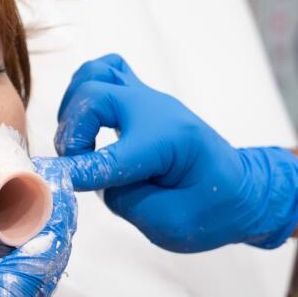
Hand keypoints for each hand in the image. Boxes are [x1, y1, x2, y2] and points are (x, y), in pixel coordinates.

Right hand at [52, 53, 297, 251]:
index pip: (113, 156)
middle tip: (74, 166)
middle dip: (73, 132)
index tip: (54, 185)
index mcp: (171, 142)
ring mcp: (148, 100)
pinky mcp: (140, 99)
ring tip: (77, 143)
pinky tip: (84, 122)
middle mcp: (158, 111)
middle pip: (95, 95)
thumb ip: (127, 202)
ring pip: (95, 74)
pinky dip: (84, 91)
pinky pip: (106, 71)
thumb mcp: (174, 225)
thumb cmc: (213, 211)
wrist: (244, 191)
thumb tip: (89, 179)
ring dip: (74, 107)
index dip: (80, 173)